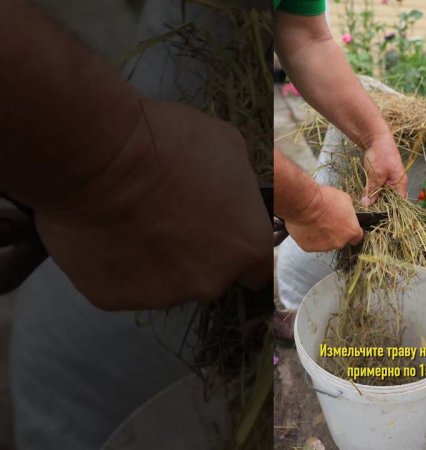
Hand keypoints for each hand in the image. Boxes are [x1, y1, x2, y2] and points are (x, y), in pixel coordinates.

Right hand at [33, 100, 271, 310]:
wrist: (100, 157)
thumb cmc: (173, 144)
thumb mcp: (228, 148)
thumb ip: (237, 184)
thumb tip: (230, 192)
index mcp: (247, 248)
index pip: (258, 270)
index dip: (240, 252)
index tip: (223, 234)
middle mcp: (210, 282)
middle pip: (209, 276)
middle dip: (195, 254)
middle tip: (169, 217)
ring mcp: (162, 296)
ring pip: (165, 283)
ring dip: (156, 260)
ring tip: (131, 220)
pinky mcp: (114, 299)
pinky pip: (121, 283)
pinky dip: (116, 264)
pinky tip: (105, 231)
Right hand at [284, 185, 362, 251]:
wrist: (305, 204)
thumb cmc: (325, 199)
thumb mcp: (345, 200)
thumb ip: (348, 212)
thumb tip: (346, 214)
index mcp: (351, 231)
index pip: (357, 237)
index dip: (350, 231)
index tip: (346, 227)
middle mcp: (339, 243)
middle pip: (340, 240)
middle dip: (335, 233)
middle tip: (327, 221)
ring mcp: (324, 247)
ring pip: (325, 243)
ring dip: (323, 236)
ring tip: (315, 223)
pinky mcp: (309, 248)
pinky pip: (311, 243)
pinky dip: (310, 237)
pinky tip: (307, 226)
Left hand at [361, 134, 407, 205]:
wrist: (376, 137)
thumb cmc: (380, 155)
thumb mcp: (375, 175)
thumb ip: (372, 191)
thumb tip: (366, 205)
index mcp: (400, 184)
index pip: (399, 203)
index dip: (390, 210)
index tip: (378, 216)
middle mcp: (397, 183)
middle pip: (391, 200)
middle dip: (381, 205)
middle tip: (369, 212)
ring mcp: (390, 179)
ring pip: (384, 194)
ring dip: (376, 198)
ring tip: (366, 205)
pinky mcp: (383, 176)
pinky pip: (380, 187)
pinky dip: (373, 191)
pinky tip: (366, 195)